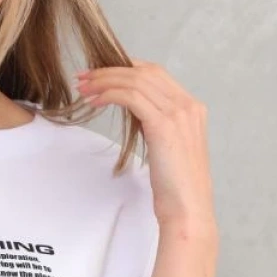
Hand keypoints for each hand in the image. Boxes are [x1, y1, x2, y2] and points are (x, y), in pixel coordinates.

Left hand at [75, 60, 216, 232]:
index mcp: (192, 108)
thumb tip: (135, 109)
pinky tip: (94, 102)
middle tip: (85, 77)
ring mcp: (178, 114)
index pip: (156, 73)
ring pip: (136, 81)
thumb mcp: (169, 146)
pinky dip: (109, 94)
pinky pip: (131, 97)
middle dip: (111, 70)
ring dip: (105, 81)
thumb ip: (157, 123)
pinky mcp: (164, 125)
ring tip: (84, 89)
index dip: (126, 68)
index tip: (101, 73)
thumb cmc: (175, 186)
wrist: (188, 208)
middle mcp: (188, 105)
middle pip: (145, 71)